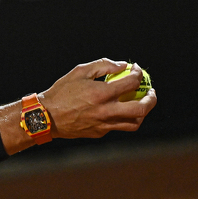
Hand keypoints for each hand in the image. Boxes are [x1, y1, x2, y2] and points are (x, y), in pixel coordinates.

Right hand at [39, 58, 156, 138]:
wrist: (47, 116)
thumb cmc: (62, 91)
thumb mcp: (80, 71)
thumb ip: (103, 65)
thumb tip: (122, 66)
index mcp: (101, 93)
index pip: (131, 83)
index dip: (138, 74)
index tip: (137, 71)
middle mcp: (106, 111)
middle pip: (141, 108)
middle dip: (151, 99)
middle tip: (151, 92)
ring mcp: (104, 124)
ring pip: (134, 123)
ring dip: (143, 112)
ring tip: (142, 103)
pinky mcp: (100, 133)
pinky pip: (118, 126)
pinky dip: (125, 117)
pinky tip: (121, 109)